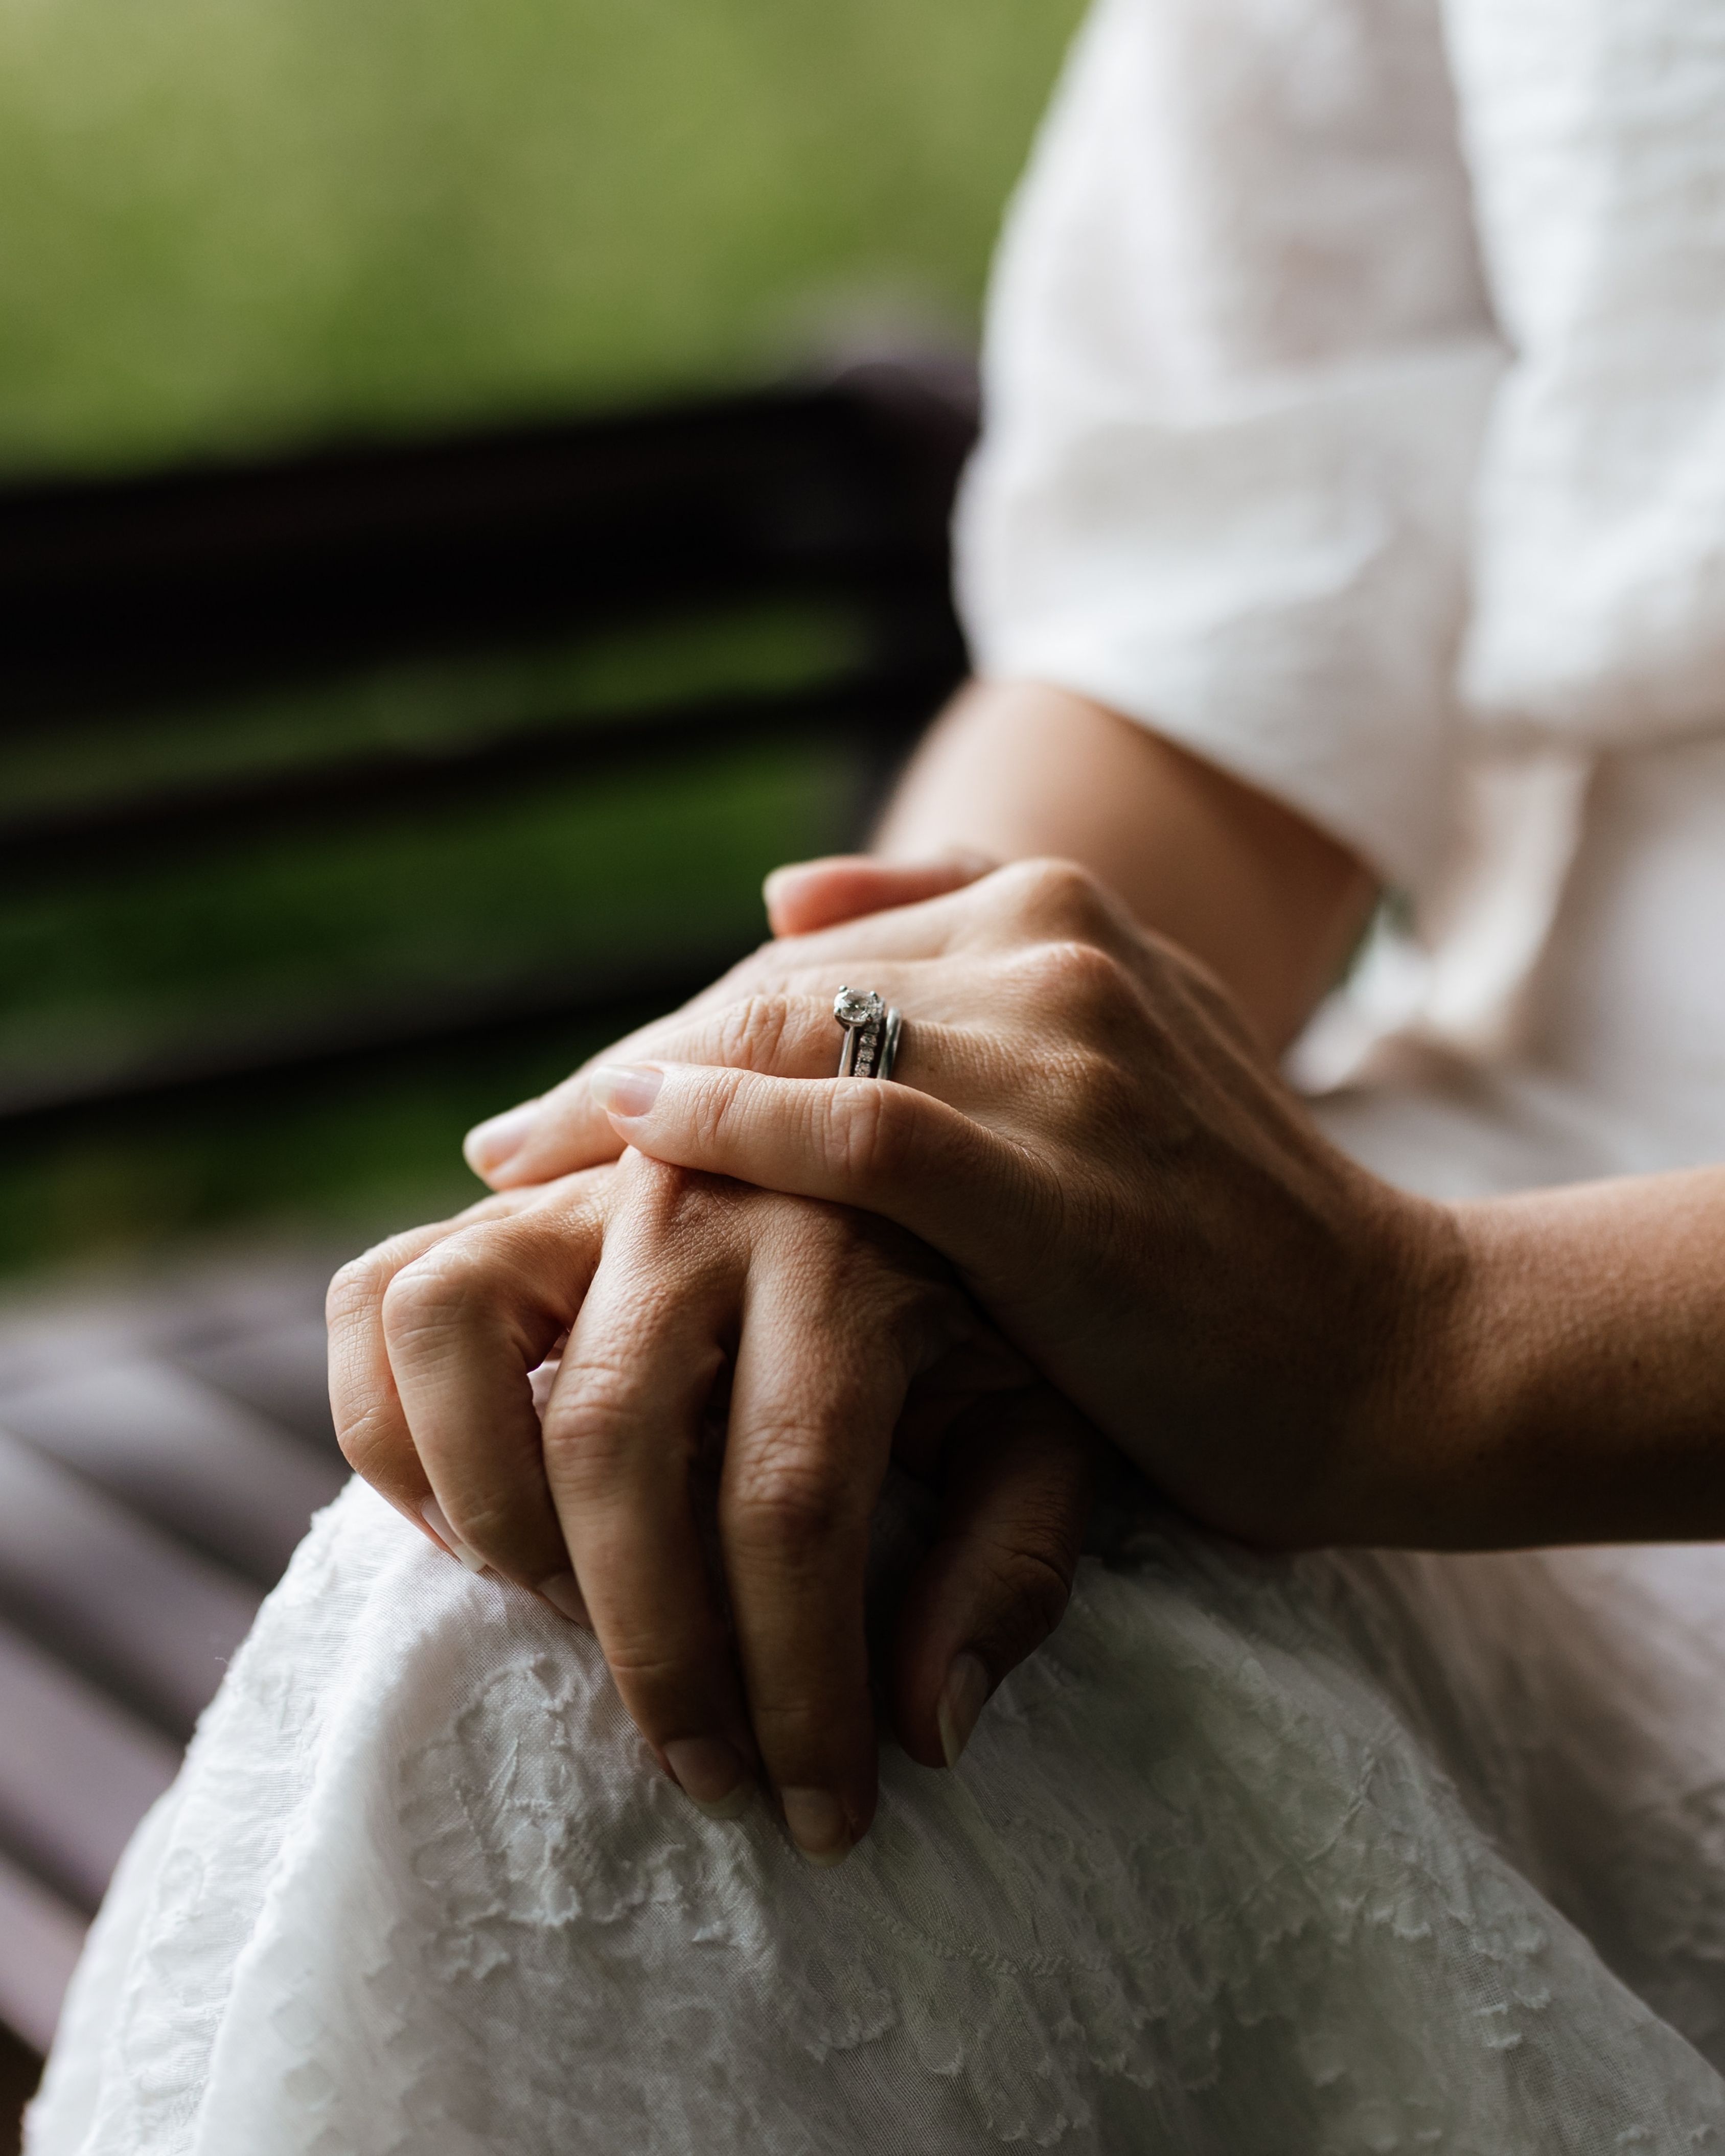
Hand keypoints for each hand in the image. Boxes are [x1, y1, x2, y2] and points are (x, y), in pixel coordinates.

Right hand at [326, 1152, 1098, 1863]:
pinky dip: (385, 1422)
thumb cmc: (973, 1331)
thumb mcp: (1038, 1431)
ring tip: (566, 1616)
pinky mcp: (499, 1213)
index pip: (791, 1498)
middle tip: (706, 1769)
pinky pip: (378, 1296)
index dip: (799, 1686)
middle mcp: (699, 1202)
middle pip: (611, 1439)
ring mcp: (580, 1192)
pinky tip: (466, 1526)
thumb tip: (925, 1727)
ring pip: (452, 1323)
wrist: (908, 1177)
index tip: (822, 1815)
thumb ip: (1012, 1564)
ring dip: (487, 1501)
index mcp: (847, 1254)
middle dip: (651, 1648)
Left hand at [467, 856, 1455, 1550]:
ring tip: (523, 1175)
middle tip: (511, 1148)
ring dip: (636, 1111)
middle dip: (631, 1073)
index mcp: (1063, 908)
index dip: (680, 1034)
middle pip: (776, 990)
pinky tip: (632, 1154)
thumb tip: (777, 897)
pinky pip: (850, 1127)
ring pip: (788, 1041)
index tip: (573, 1108)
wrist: (1400, 1352)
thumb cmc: (1234, 1239)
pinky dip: (728, 1131)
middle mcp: (1054, 947)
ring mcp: (1058, 1049)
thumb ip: (970, 963)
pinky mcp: (1053, 1168)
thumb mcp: (1119, 1050)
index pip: (812, 961)